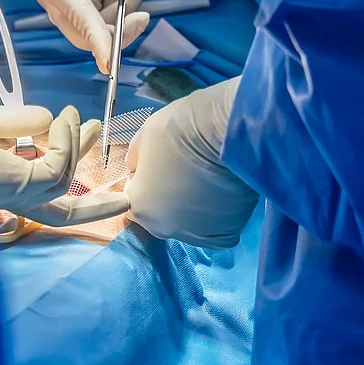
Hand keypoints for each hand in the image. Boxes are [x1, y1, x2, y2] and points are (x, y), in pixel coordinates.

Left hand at [0, 92, 128, 225]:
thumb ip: (13, 123)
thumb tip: (49, 123)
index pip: (42, 204)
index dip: (76, 198)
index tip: (105, 182)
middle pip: (58, 215)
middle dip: (97, 208)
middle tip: (128, 197)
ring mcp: (0, 192)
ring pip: (61, 183)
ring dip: (76, 146)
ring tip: (75, 117)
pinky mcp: (2, 182)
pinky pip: (54, 169)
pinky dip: (66, 142)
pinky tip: (63, 119)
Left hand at [125, 78, 258, 247]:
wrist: (229, 134)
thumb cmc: (182, 130)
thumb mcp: (145, 136)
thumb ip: (137, 160)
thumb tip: (140, 171)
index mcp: (140, 207)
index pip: (134, 202)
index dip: (145, 183)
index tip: (158, 168)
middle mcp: (165, 229)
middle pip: (162, 216)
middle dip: (168, 198)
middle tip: (185, 172)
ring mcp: (196, 235)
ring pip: (190, 223)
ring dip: (194, 206)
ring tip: (208, 179)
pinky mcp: (225, 235)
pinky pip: (216, 226)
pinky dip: (219, 213)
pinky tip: (223, 191)